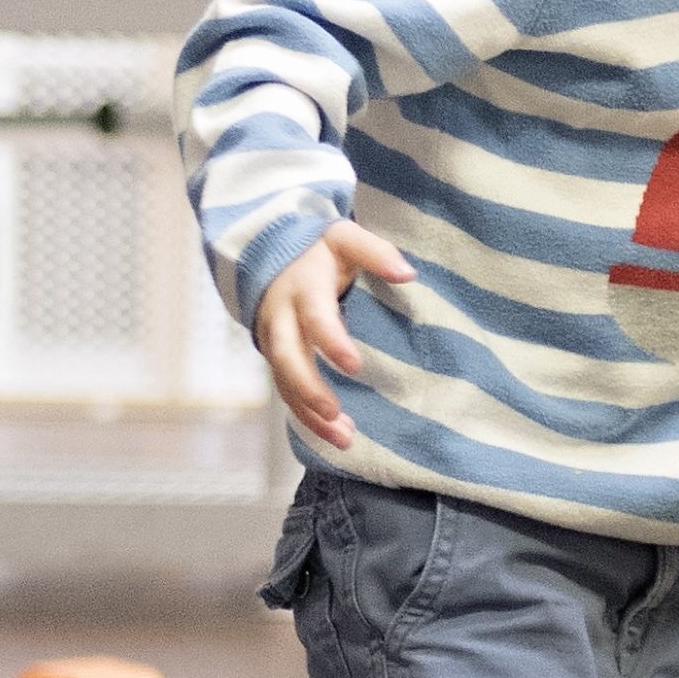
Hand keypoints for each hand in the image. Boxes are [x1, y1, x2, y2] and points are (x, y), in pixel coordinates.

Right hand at [253, 222, 414, 450]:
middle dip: (309, 389)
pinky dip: (308, 417)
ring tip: (344, 438)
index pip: (314, 317)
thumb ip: (375, 252)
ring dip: (309, 413)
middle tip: (336, 414)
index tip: (354, 365)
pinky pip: (286, 392)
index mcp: (303, 289)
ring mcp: (274, 341)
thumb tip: (408, 273)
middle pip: (286, 358)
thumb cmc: (319, 252)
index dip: (330, 341)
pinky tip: (336, 435)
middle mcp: (281, 318)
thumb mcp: (345, 240)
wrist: (271, 256)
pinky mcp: (277, 359)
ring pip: (283, 382)